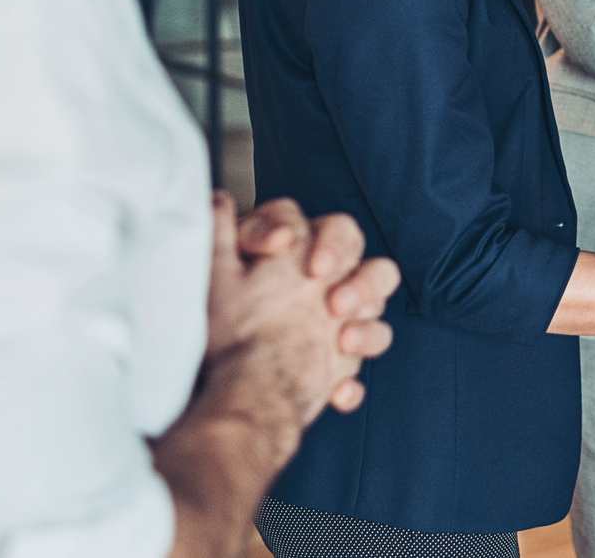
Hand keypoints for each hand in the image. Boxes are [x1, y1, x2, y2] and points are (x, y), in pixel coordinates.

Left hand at [228, 198, 400, 409]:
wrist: (233, 395)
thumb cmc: (226, 331)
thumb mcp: (217, 277)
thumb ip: (220, 235)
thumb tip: (218, 200)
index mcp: (301, 256)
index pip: (325, 227)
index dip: (315, 236)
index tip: (285, 246)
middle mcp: (328, 284)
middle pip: (367, 261)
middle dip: (358, 280)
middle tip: (333, 301)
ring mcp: (340, 322)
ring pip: (377, 309)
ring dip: (367, 325)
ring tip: (343, 341)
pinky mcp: (342, 362)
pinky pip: (359, 372)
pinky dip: (352, 381)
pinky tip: (337, 392)